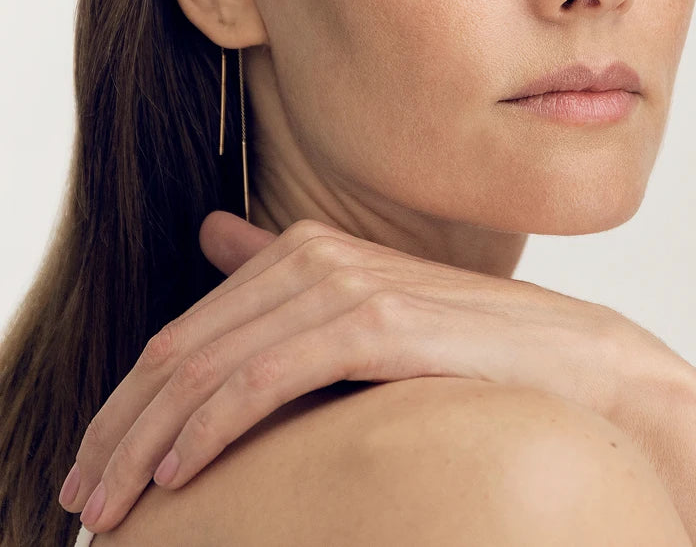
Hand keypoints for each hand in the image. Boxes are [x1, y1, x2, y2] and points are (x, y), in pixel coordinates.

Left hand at [61, 211, 683, 533]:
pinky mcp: (373, 320)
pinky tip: (177, 473)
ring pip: (210, 367)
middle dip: (119, 427)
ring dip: (146, 439)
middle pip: (182, 349)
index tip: (94, 461)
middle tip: (80, 496)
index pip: (186, 332)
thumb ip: (282, 277)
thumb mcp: (361, 310)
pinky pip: (263, 379)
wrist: (571, 359)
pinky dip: (209, 426)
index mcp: (303, 250)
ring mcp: (343, 284)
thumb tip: (214, 234)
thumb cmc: (461, 349)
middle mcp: (313, 256)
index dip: (128, 399)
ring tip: (111, 505)